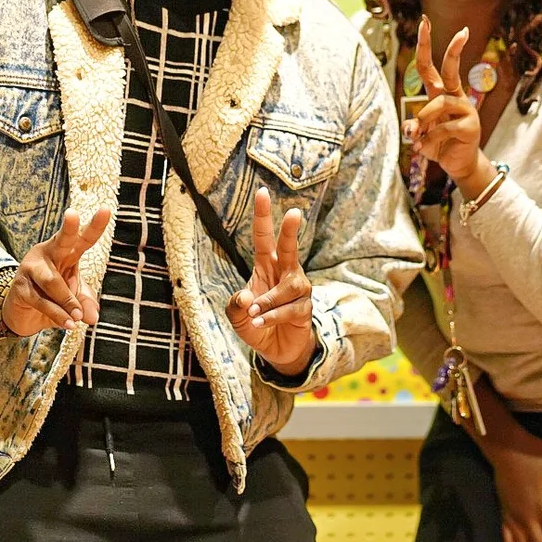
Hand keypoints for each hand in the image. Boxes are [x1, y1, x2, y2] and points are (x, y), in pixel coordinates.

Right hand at [1, 207, 112, 335]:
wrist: (22, 312)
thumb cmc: (54, 296)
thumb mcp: (74, 297)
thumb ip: (85, 302)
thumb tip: (92, 317)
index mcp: (66, 251)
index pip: (83, 238)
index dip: (95, 226)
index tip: (106, 210)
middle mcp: (49, 253)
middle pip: (62, 239)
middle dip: (69, 227)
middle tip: (73, 214)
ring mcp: (32, 267)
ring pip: (53, 281)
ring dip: (68, 301)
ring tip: (78, 318)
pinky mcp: (21, 286)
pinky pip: (42, 301)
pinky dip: (58, 314)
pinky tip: (68, 324)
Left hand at [226, 188, 315, 375]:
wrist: (275, 350)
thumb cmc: (255, 324)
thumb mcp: (236, 315)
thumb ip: (236, 305)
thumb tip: (247, 297)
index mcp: (266, 265)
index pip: (264, 237)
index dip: (263, 215)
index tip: (261, 192)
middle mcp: (285, 273)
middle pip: (290, 247)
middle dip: (291, 231)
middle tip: (295, 213)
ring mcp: (298, 290)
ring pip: (288, 287)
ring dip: (269, 301)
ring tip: (254, 315)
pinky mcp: (305, 309)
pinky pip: (290, 309)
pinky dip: (272, 317)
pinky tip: (261, 323)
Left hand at [405, 16, 492, 191]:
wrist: (458, 165)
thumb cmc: (438, 144)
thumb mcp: (419, 135)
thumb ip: (412, 127)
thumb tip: (411, 128)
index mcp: (441, 93)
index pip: (431, 66)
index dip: (426, 45)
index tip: (425, 22)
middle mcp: (454, 97)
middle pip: (451, 69)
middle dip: (455, 49)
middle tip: (463, 31)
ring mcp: (465, 109)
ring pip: (439, 104)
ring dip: (423, 121)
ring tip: (416, 139)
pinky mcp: (470, 125)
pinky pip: (444, 127)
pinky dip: (429, 139)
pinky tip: (424, 148)